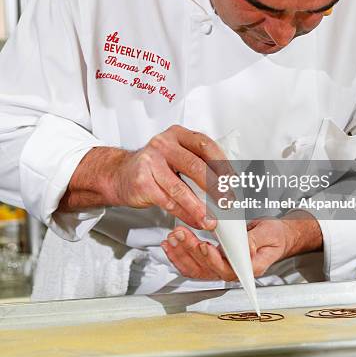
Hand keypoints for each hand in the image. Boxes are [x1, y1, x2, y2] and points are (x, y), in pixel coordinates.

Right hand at [63, 125, 231, 230]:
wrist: (120, 174)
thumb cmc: (155, 167)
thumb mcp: (177, 156)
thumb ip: (199, 164)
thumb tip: (228, 184)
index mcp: (178, 135)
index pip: (206, 146)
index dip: (223, 165)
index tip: (235, 182)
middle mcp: (164, 144)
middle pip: (196, 166)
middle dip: (216, 188)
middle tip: (228, 202)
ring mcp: (151, 161)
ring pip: (181, 188)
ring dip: (200, 208)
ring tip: (211, 220)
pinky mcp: (142, 181)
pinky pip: (168, 201)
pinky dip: (184, 214)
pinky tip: (194, 221)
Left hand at [161, 213, 322, 280]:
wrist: (276, 238)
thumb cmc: (274, 236)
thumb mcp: (269, 233)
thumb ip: (255, 241)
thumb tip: (244, 248)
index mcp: (249, 268)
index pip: (227, 268)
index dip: (213, 259)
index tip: (203, 245)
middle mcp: (233, 271)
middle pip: (207, 267)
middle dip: (190, 249)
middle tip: (180, 233)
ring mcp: (222, 269)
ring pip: (197, 268)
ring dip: (182, 253)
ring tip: (172, 237)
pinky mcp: (214, 263)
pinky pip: (194, 265)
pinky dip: (180, 256)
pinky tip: (171, 245)